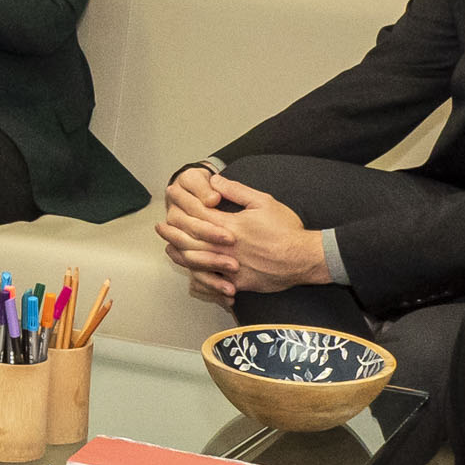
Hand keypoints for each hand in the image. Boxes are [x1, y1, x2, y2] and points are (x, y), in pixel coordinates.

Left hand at [156, 174, 327, 302]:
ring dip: (179, 253)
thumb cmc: (286, 228)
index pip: (197, 212)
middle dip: (172, 231)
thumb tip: (214, 181)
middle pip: (190, 238)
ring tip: (168, 248)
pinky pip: (212, 281)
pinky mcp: (237, 283)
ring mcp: (230, 266)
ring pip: (196, 261)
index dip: (182, 203)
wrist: (304, 258)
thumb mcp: (264, 202)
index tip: (172, 195)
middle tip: (159, 227)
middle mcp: (225, 246)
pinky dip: (198, 276)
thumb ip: (236, 191)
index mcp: (230, 224)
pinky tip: (190, 271)